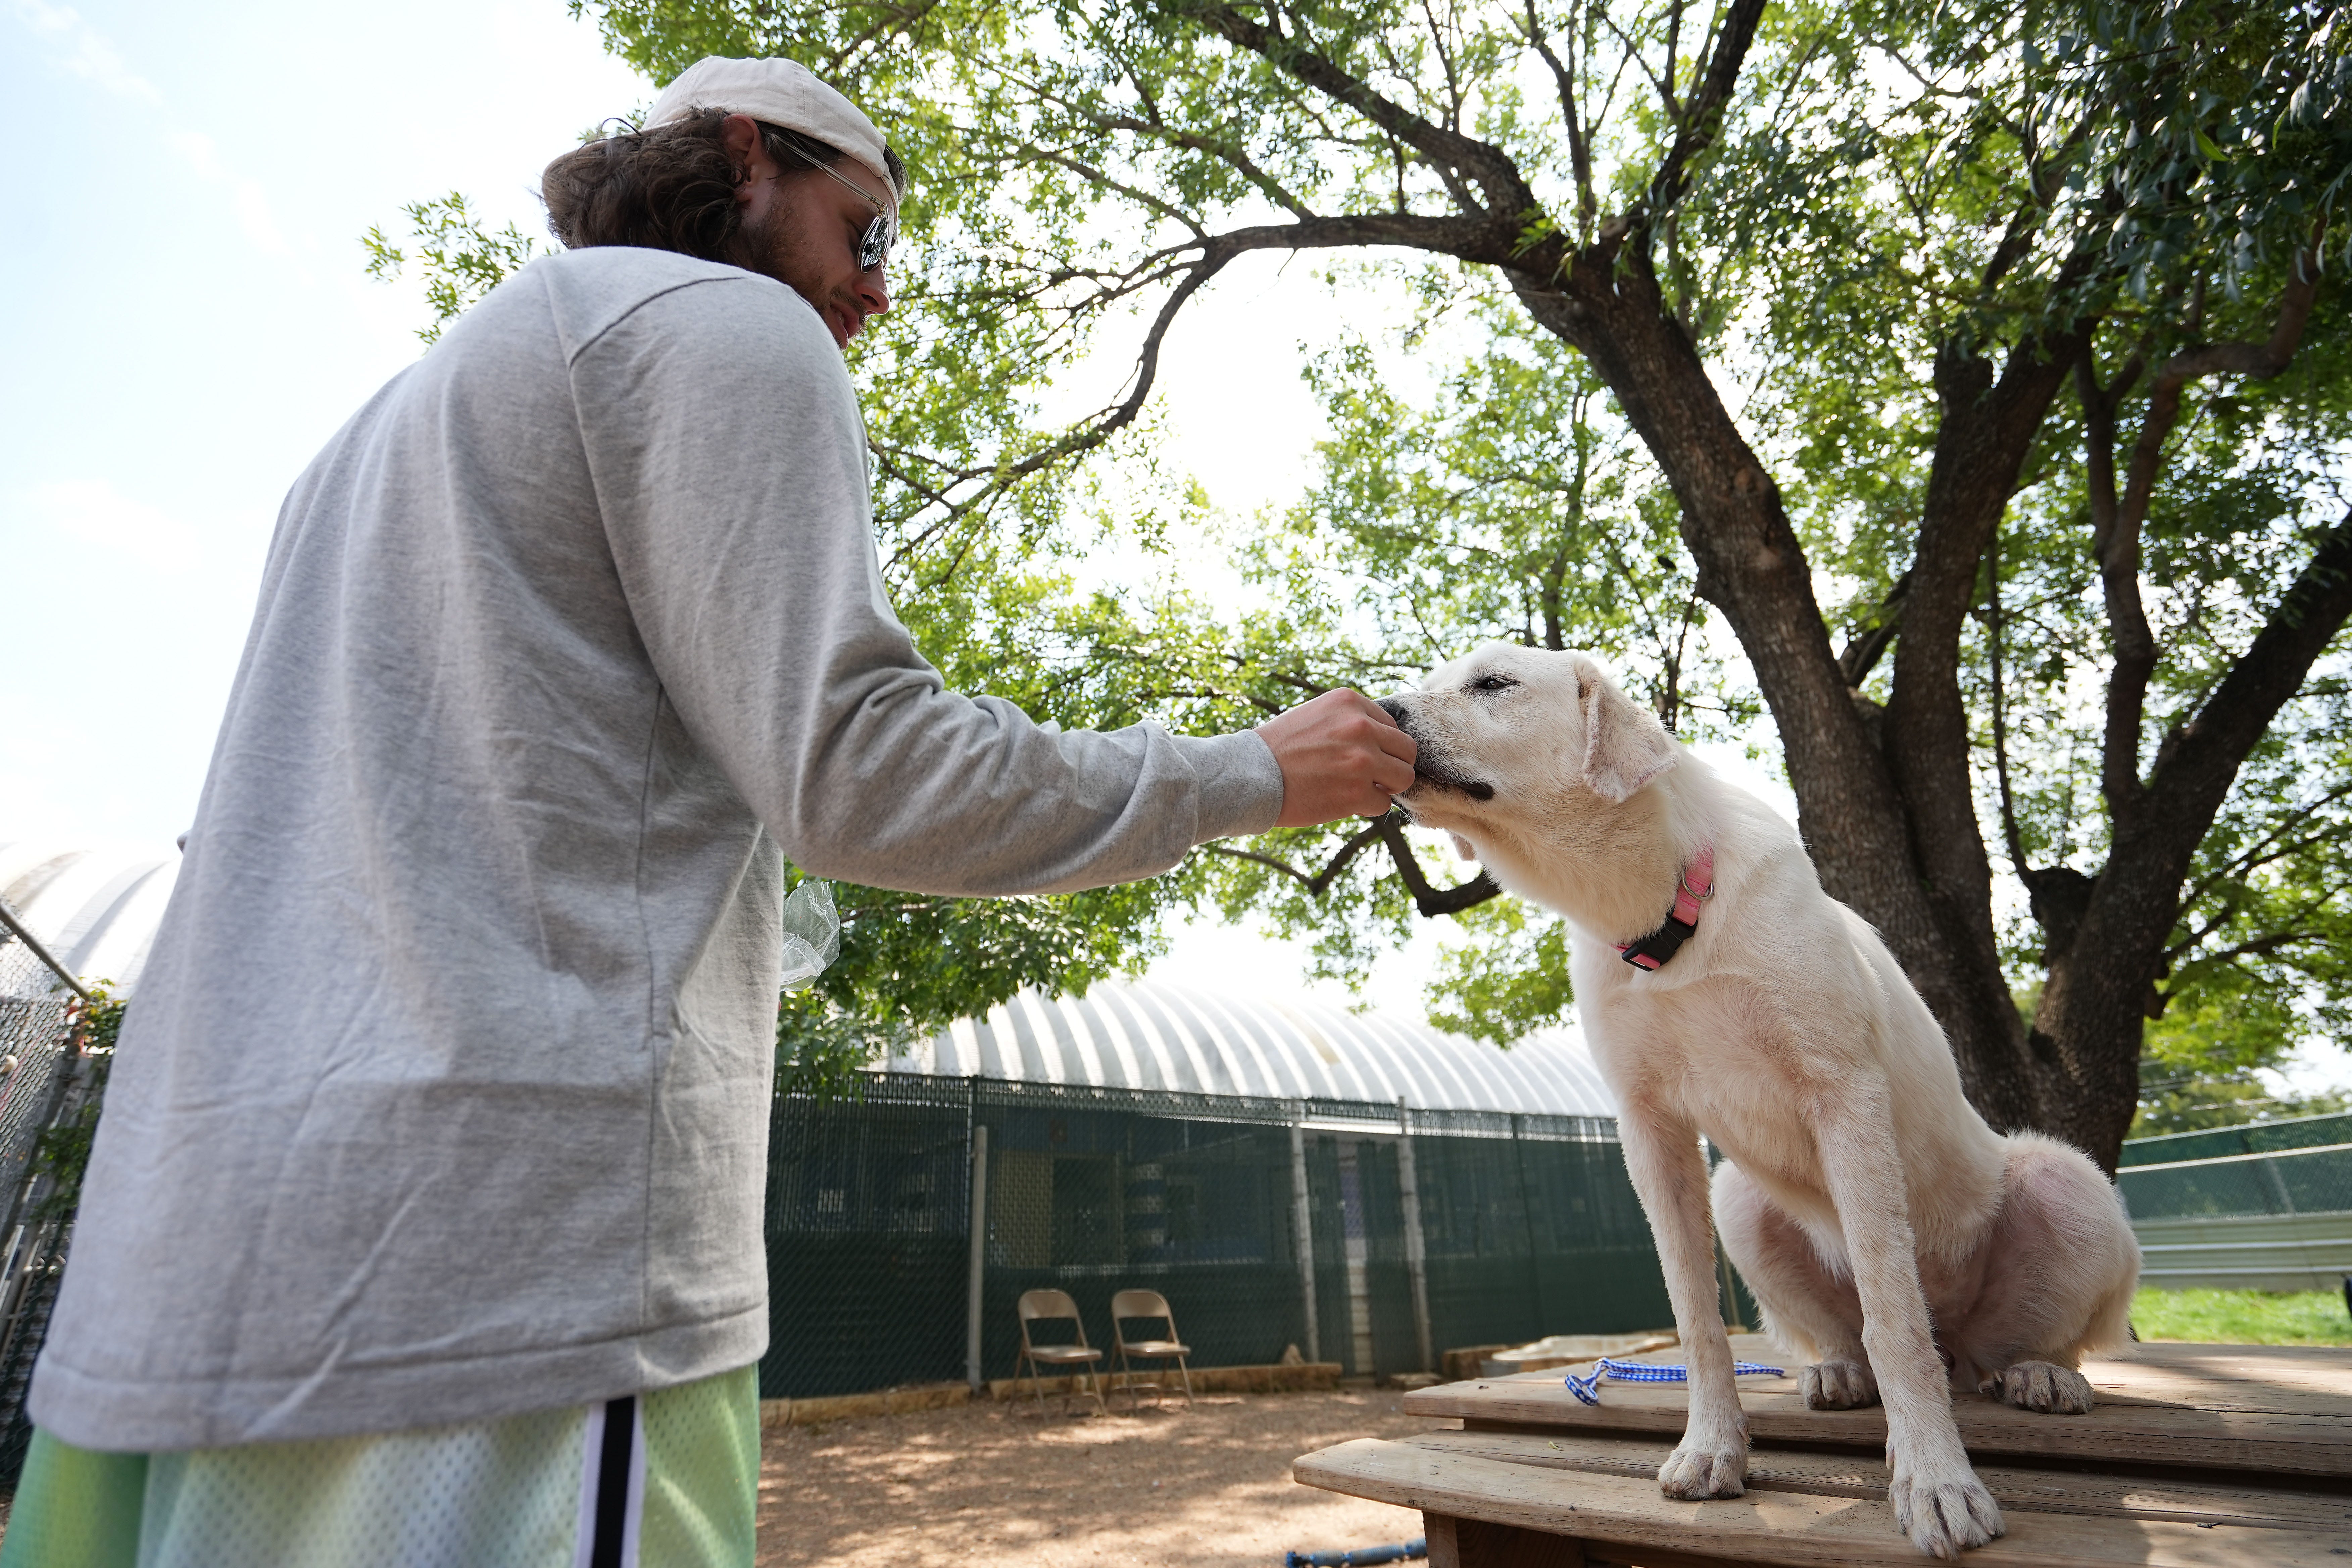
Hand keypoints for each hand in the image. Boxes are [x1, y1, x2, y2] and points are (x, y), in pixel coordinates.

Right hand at [1257, 690, 1417, 825]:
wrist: (1250, 774)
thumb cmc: (1279, 747)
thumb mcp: (1316, 715)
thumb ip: (1350, 720)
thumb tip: (1383, 737)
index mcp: (1350, 703)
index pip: (1391, 725)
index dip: (1381, 744)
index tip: (1361, 755)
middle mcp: (1360, 727)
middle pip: (1407, 750)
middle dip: (1392, 765)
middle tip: (1372, 775)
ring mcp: (1362, 760)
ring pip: (1403, 777)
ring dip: (1386, 786)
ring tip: (1362, 789)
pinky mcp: (1357, 792)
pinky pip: (1383, 804)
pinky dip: (1367, 806)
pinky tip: (1343, 801)